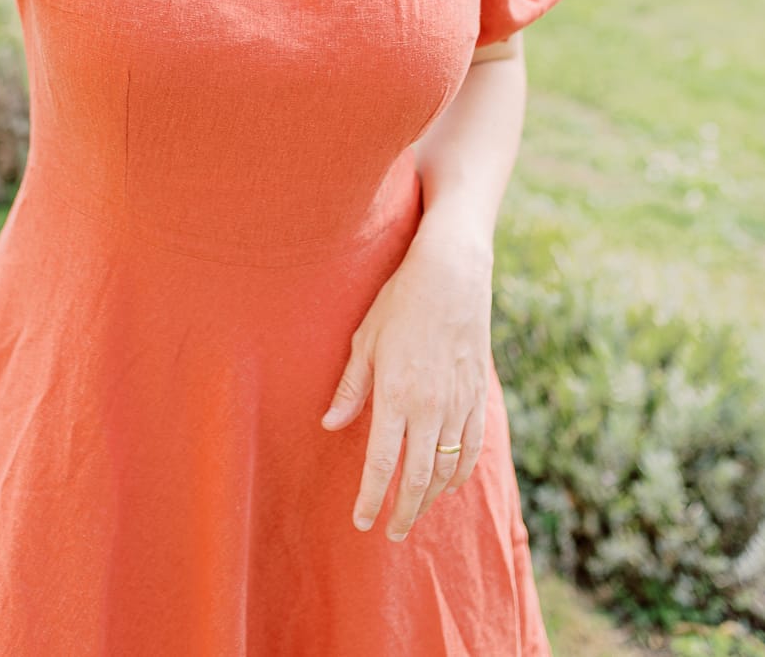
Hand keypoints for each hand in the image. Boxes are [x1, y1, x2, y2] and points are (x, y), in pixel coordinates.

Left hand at [320, 230, 492, 540]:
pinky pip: (472, 448)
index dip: (371, 498)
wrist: (452, 275)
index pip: (382, 463)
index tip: (362, 522)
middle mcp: (430, 408)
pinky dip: (460, 473)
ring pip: (447, 469)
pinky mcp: (478, 397)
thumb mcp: (365, 339)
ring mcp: (458, 404)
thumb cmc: (400, 302)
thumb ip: (351, 387)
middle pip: (417, 478)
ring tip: (416, 510)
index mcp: (396, 395)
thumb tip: (330, 424)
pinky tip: (449, 483)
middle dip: (403, 511)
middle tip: (392, 534)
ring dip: (431, 497)